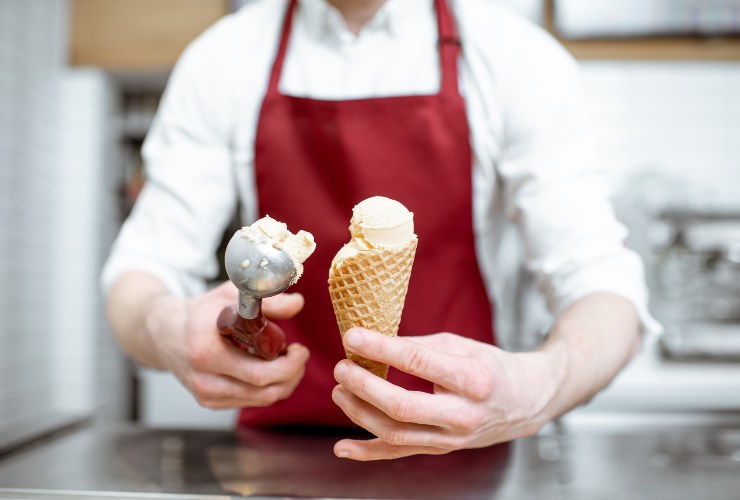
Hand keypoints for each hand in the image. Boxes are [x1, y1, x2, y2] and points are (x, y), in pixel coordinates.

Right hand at [145, 281, 309, 408]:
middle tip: (299, 355)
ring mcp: (206, 395)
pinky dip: (267, 388)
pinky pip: (250, 401)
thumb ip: (266, 301)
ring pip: (260, 400)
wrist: (166, 332)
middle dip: (291, 375)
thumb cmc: (201, 312)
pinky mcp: (209, 402)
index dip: (289, 366)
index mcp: (207, 352)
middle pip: (264, 392)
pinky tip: (269, 369)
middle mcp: (204, 380)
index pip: (259, 374)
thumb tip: (297, 303)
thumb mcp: (231, 297)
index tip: (300, 349)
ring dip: (283, 383)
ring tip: (286, 360)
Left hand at [331, 328, 561, 460]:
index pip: (417, 362)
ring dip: (359, 412)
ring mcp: (452, 438)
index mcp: (472, 379)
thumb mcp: (460, 345)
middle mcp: (463, 414)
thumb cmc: (489, 366)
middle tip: (342, 367)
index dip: (380, 348)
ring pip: (395, 433)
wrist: (524, 401)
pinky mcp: (441, 450)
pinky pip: (399, 454)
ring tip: (340, 390)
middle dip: (363, 386)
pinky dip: (367, 453)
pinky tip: (342, 447)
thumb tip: (373, 342)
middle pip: (401, 406)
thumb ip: (418, 345)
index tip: (352, 336)